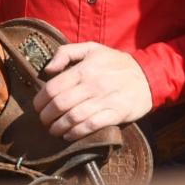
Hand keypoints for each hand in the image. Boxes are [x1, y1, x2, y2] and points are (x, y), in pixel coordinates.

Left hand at [33, 42, 152, 140]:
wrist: (147, 75)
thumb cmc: (115, 62)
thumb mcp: (91, 49)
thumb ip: (66, 52)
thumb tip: (48, 69)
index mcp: (84, 68)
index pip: (54, 86)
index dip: (41, 99)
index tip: (37, 107)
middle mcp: (93, 84)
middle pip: (61, 104)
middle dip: (47, 116)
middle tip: (43, 121)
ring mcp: (105, 100)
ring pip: (74, 117)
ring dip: (59, 127)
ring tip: (53, 130)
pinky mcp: (116, 114)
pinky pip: (91, 126)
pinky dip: (76, 133)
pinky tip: (69, 135)